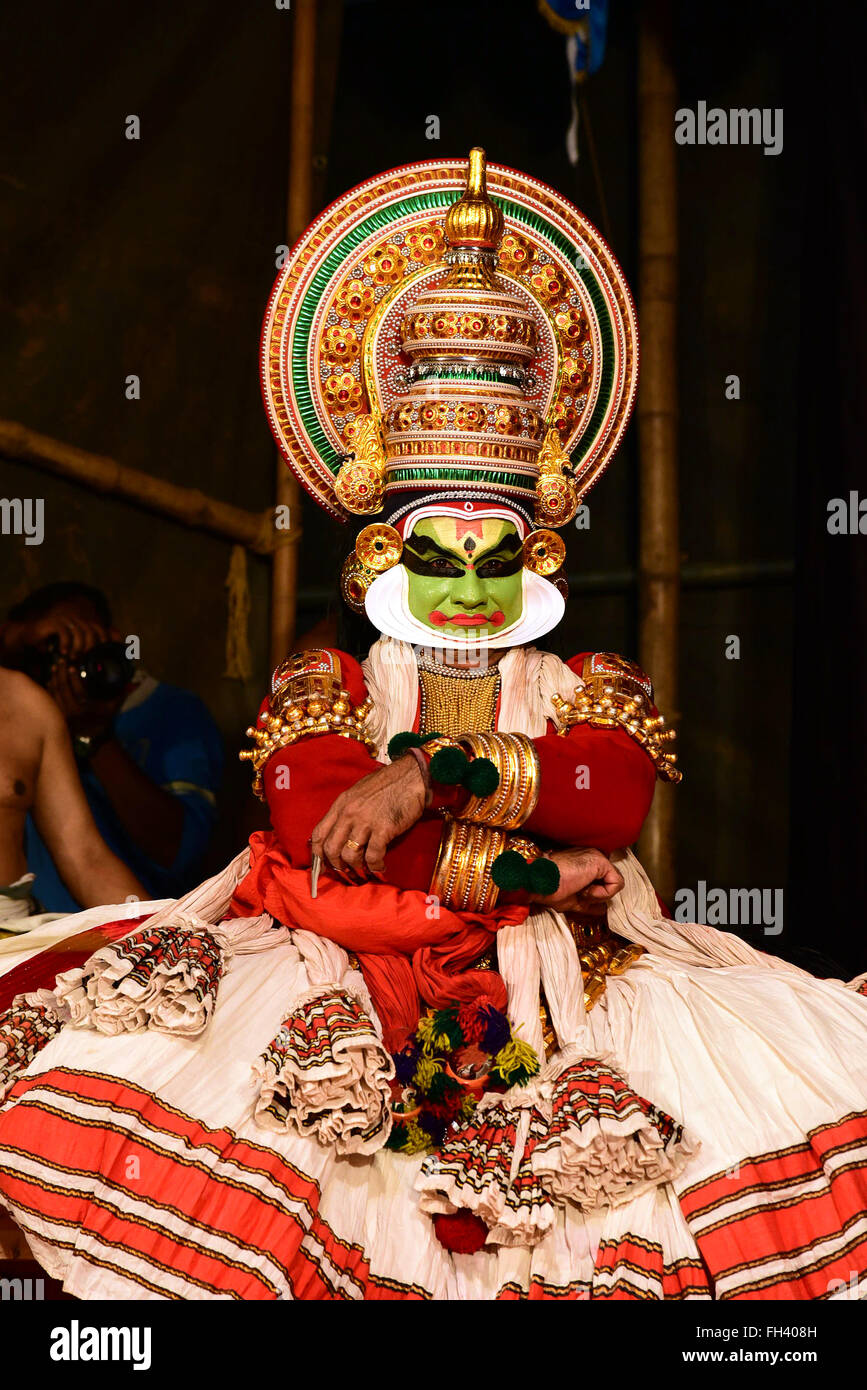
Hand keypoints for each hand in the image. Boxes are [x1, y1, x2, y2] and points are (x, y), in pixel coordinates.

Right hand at [1, 611, 114, 664]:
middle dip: (90, 647)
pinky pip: (65, 633)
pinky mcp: (54, 622)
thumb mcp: (69, 647)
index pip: (99, 629)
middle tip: (86, 659)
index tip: (103, 654)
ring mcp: (66, 619)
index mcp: (82, 623)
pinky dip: (66, 644)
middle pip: (92, 631)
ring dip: (78, 647)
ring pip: (80, 632)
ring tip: (73, 658)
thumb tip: (97, 663)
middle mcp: (76, 619)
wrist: (29, 635)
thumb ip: (82, 650)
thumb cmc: (51, 644)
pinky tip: (63, 653)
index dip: (104, 639)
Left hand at [47, 658, 123, 737]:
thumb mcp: (114, 707)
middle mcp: (72, 711)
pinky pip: (52, 699)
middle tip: (61, 662)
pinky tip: (51, 679)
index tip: (72, 665)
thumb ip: (121, 693)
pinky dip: (50, 688)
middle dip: (61, 674)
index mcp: (86, 708)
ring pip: (54, 693)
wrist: (94, 738)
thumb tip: (134, 682)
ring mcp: (63, 714)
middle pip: (63, 689)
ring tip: (56, 668)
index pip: (77, 690)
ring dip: (54, 679)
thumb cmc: (105, 720)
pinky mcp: (58, 715)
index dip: (73, 676)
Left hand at [311, 756, 426, 880]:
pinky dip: (376, 867)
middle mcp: (349, 813)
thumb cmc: (388, 784)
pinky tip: (381, 867)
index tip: (323, 866)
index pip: (319, 834)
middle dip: (337, 866)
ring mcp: (366, 821)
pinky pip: (373, 856)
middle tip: (347, 872)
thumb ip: (347, 811)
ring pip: (350, 855)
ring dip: (357, 868)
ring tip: (365, 871)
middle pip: (331, 849)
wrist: (412, 776)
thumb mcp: (359, 792)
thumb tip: (341, 833)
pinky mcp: (384, 829)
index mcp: (341, 804)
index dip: (318, 854)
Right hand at [528, 847, 623, 912]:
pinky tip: (584, 889)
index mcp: (585, 862)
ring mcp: (598, 856)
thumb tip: (603, 909)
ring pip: (614, 884)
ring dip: (597, 895)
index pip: (603, 880)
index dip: (594, 894)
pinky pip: (615, 884)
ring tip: (579, 890)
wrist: (539, 882)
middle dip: (596, 895)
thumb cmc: (549, 889)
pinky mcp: (601, 861)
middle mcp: (593, 856)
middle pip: (609, 883)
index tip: (577, 895)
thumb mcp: (572, 900)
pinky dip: (601, 894)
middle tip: (577, 893)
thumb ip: (590, 902)